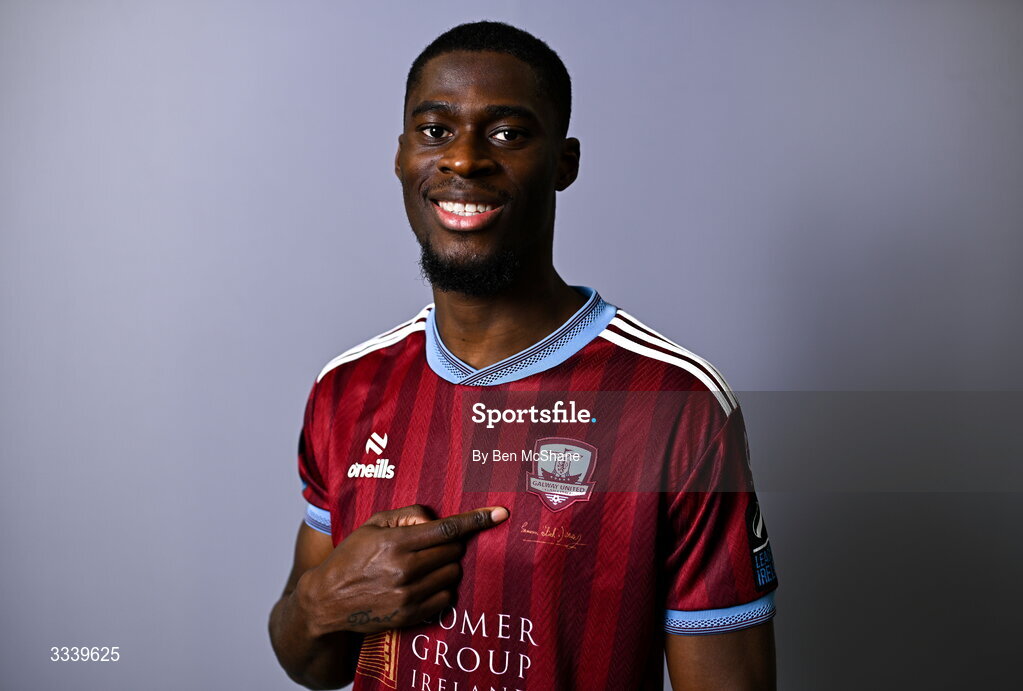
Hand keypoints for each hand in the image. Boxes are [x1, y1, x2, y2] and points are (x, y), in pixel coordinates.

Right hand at [296, 504, 508, 634]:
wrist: (326, 600)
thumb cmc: (351, 557)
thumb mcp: (372, 525)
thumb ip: (406, 515)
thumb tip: (435, 520)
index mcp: (395, 542)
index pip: (446, 529)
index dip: (477, 520)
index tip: (501, 513)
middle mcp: (403, 569)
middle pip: (454, 552)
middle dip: (451, 545)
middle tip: (434, 546)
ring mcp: (408, 595)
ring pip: (453, 574)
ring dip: (447, 566)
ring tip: (424, 566)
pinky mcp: (410, 615)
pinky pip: (446, 597)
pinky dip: (441, 587)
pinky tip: (424, 583)